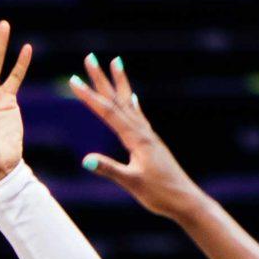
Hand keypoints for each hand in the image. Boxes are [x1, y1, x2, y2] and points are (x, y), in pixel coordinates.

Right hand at [71, 54, 198, 219]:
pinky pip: (139, 117)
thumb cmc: (161, 194)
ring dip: (120, 83)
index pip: (108, 112)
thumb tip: (86, 160)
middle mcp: (142, 132)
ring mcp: (148, 136)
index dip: (89, 96)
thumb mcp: (132, 183)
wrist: (186, 200)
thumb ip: (109, 170)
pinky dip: (132, 104)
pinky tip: (132, 98)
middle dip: (103, 79)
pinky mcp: (152, 143)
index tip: (73, 81)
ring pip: (129, 104)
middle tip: (90, 58)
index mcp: (136, 139)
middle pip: (118, 100)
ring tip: (115, 63)